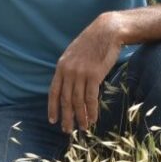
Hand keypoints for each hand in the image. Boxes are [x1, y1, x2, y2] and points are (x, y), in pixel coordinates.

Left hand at [48, 13, 124, 132]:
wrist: (107, 31)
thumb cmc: (92, 43)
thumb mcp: (74, 54)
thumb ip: (69, 69)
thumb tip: (68, 86)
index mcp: (61, 67)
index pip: (53, 92)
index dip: (53, 107)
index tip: (53, 120)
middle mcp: (68, 71)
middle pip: (65, 100)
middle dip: (66, 117)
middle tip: (67, 130)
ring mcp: (80, 73)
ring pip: (78, 101)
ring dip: (80, 117)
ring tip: (82, 128)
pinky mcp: (94, 75)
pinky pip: (91, 98)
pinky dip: (91, 110)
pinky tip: (92, 119)